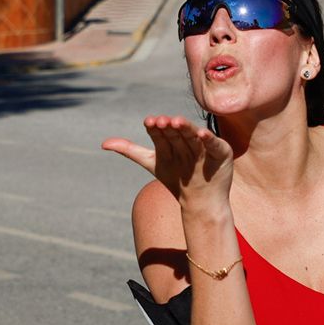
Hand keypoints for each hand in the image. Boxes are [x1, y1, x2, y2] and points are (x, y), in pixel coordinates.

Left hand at [103, 116, 233, 212]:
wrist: (200, 203)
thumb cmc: (175, 180)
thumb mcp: (151, 163)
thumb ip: (129, 150)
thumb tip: (103, 143)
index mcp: (171, 141)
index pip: (161, 131)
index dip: (155, 127)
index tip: (149, 122)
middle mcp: (187, 140)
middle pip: (176, 132)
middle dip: (169, 126)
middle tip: (161, 121)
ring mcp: (203, 146)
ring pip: (192, 135)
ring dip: (185, 128)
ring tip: (176, 122)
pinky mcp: (220, 152)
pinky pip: (214, 144)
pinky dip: (209, 139)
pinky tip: (202, 134)